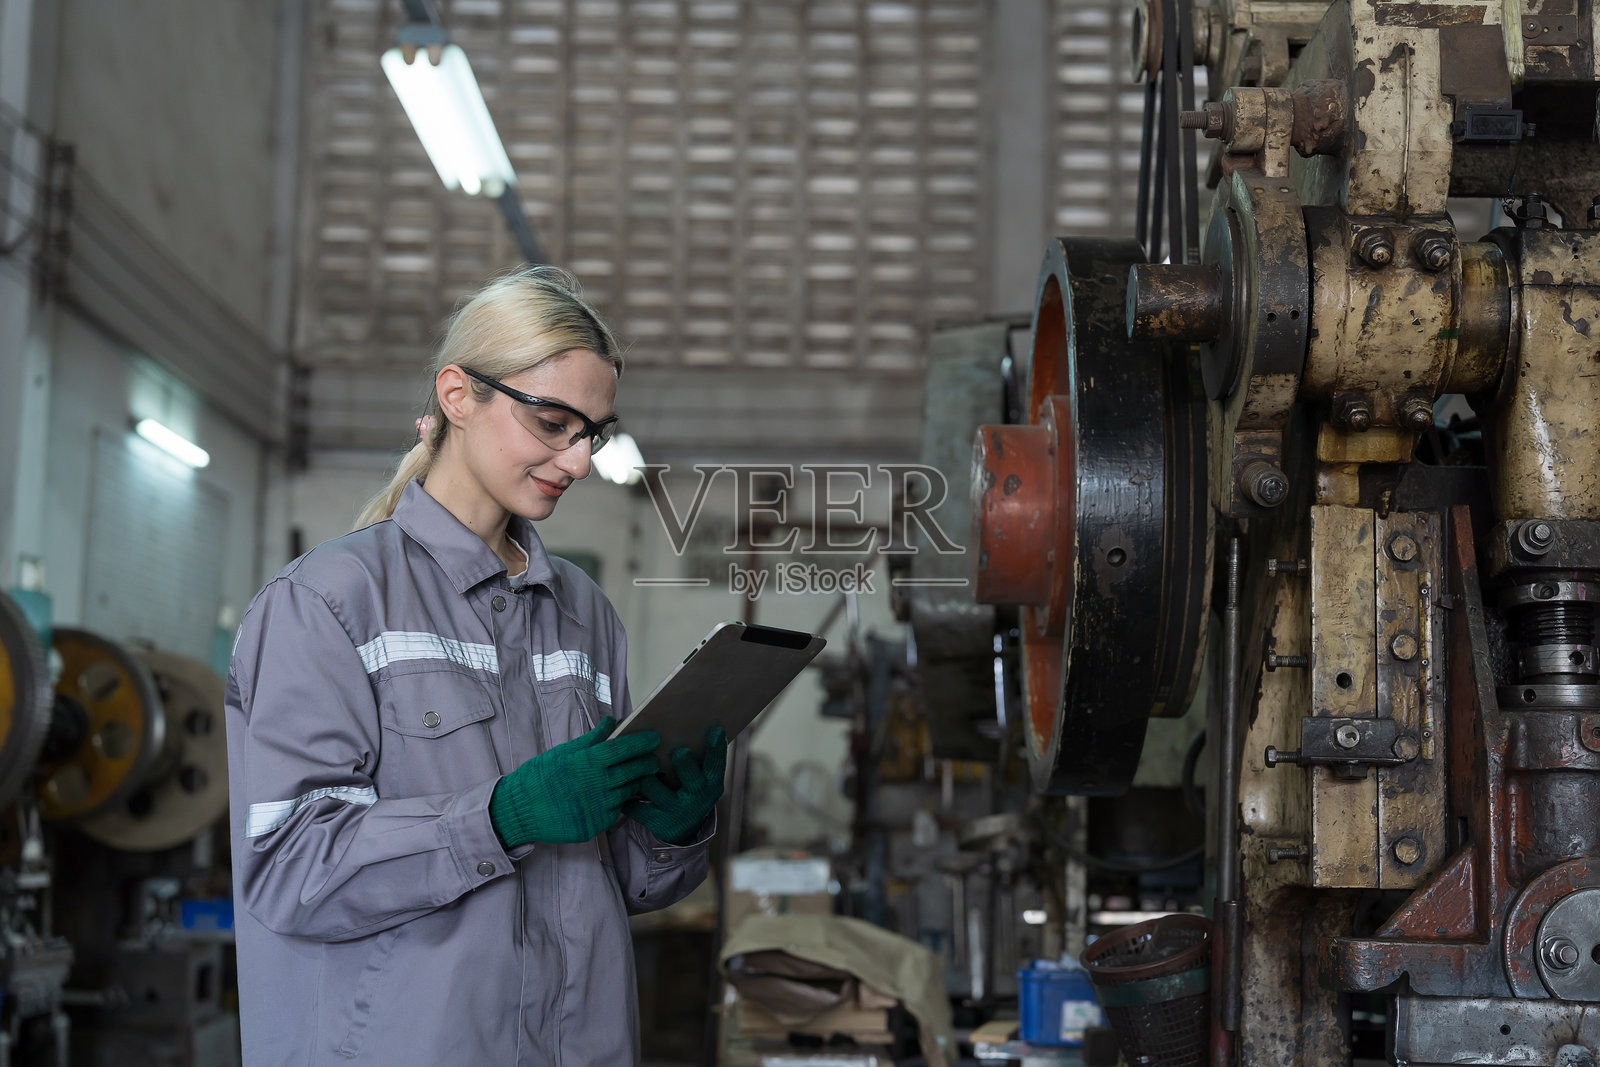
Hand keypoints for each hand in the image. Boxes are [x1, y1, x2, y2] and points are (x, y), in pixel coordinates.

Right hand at [488, 716, 660, 846]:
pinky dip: (621, 802)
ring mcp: (596, 808)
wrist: (519, 810)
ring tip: (643, 775)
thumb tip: (612, 721)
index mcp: (587, 763)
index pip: (623, 749)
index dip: (641, 742)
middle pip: (632, 772)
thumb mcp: (563, 752)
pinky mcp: (594, 826)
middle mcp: (596, 785)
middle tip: (655, 759)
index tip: (655, 737)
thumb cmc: (540, 777)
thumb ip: (591, 739)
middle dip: (647, 763)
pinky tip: (623, 795)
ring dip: (638, 783)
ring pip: (627, 793)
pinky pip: (615, 812)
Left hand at [623, 725, 727, 845]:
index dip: (717, 749)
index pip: (716, 765)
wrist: (684, 830)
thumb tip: (694, 725)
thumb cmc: (689, 791)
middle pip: (693, 781)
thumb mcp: (701, 778)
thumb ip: (699, 758)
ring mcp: (678, 812)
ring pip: (657, 792)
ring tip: (635, 766)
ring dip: (645, 778)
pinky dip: (629, 799)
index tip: (715, 730)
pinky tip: (621, 789)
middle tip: (679, 751)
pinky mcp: (660, 824)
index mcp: (711, 785)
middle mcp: (698, 800)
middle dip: (685, 765)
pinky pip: (639, 809)